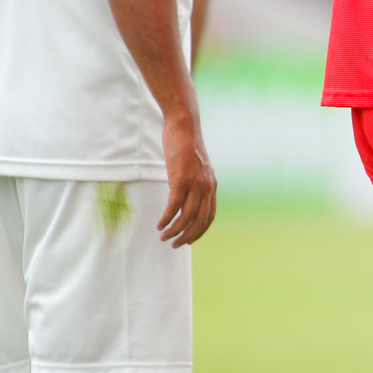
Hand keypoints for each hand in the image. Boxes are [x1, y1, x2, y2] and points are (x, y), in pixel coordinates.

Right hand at [158, 112, 216, 246]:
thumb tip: (185, 199)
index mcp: (211, 185)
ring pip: (186, 216)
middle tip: (175, 245)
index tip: (189, 240)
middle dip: (187, 236)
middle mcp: (207, 186)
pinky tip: (160, 224)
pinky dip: (167, 219)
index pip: (209, 216)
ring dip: (175, 230)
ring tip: (164, 237)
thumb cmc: (186, 147)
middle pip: (200, 220)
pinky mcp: (181, 179)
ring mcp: (195, 183)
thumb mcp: (196, 168)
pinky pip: (174, 206)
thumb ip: (195, 184)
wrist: (184, 127)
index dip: (199, 231)